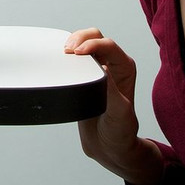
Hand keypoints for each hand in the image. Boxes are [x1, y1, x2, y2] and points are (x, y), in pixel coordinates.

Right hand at [65, 28, 162, 184]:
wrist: (109, 147)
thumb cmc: (119, 131)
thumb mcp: (119, 113)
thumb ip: (112, 91)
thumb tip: (103, 68)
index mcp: (124, 68)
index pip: (108, 46)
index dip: (92, 45)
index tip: (77, 53)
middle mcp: (112, 65)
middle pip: (95, 37)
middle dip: (80, 38)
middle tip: (67, 50)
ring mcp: (97, 69)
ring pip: (84, 42)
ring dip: (73, 42)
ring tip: (63, 52)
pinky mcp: (84, 76)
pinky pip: (75, 57)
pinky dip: (67, 53)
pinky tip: (60, 59)